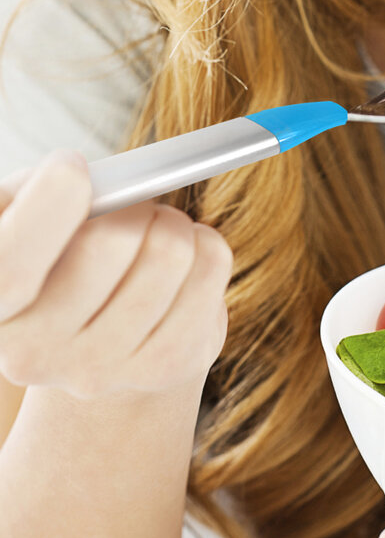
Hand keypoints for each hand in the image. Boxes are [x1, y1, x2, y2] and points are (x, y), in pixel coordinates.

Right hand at [0, 149, 233, 398]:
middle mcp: (33, 352)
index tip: (73, 167)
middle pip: (109, 242)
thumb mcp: (21, 211)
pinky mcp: (162, 369)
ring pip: (170, 252)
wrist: (91, 326)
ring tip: (154, 233)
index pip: (11, 266)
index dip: (49, 205)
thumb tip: (87, 182)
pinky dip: (207, 244)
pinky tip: (182, 261)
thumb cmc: (51, 244)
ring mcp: (98, 370)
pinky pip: (211, 268)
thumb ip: (34, 194)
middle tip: (131, 203)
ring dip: (172, 220)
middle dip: (131, 200)